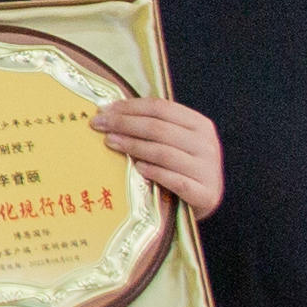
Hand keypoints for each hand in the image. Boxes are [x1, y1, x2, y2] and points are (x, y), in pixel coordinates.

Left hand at [92, 93, 223, 219]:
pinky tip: (137, 169)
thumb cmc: (183, 167)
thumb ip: (154, 127)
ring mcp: (207, 169)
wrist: (207, 199)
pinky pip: (175, 181)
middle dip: (124, 124)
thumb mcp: (176, 142)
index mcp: (200, 124)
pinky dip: (155, 173)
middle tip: (98, 124)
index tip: (104, 109)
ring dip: (133, 146)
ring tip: (110, 142)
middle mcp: (206, 144)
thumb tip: (111, 112)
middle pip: (159, 128)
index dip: (130, 107)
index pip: (161, 108)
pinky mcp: (205, 194)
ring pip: (164, 153)